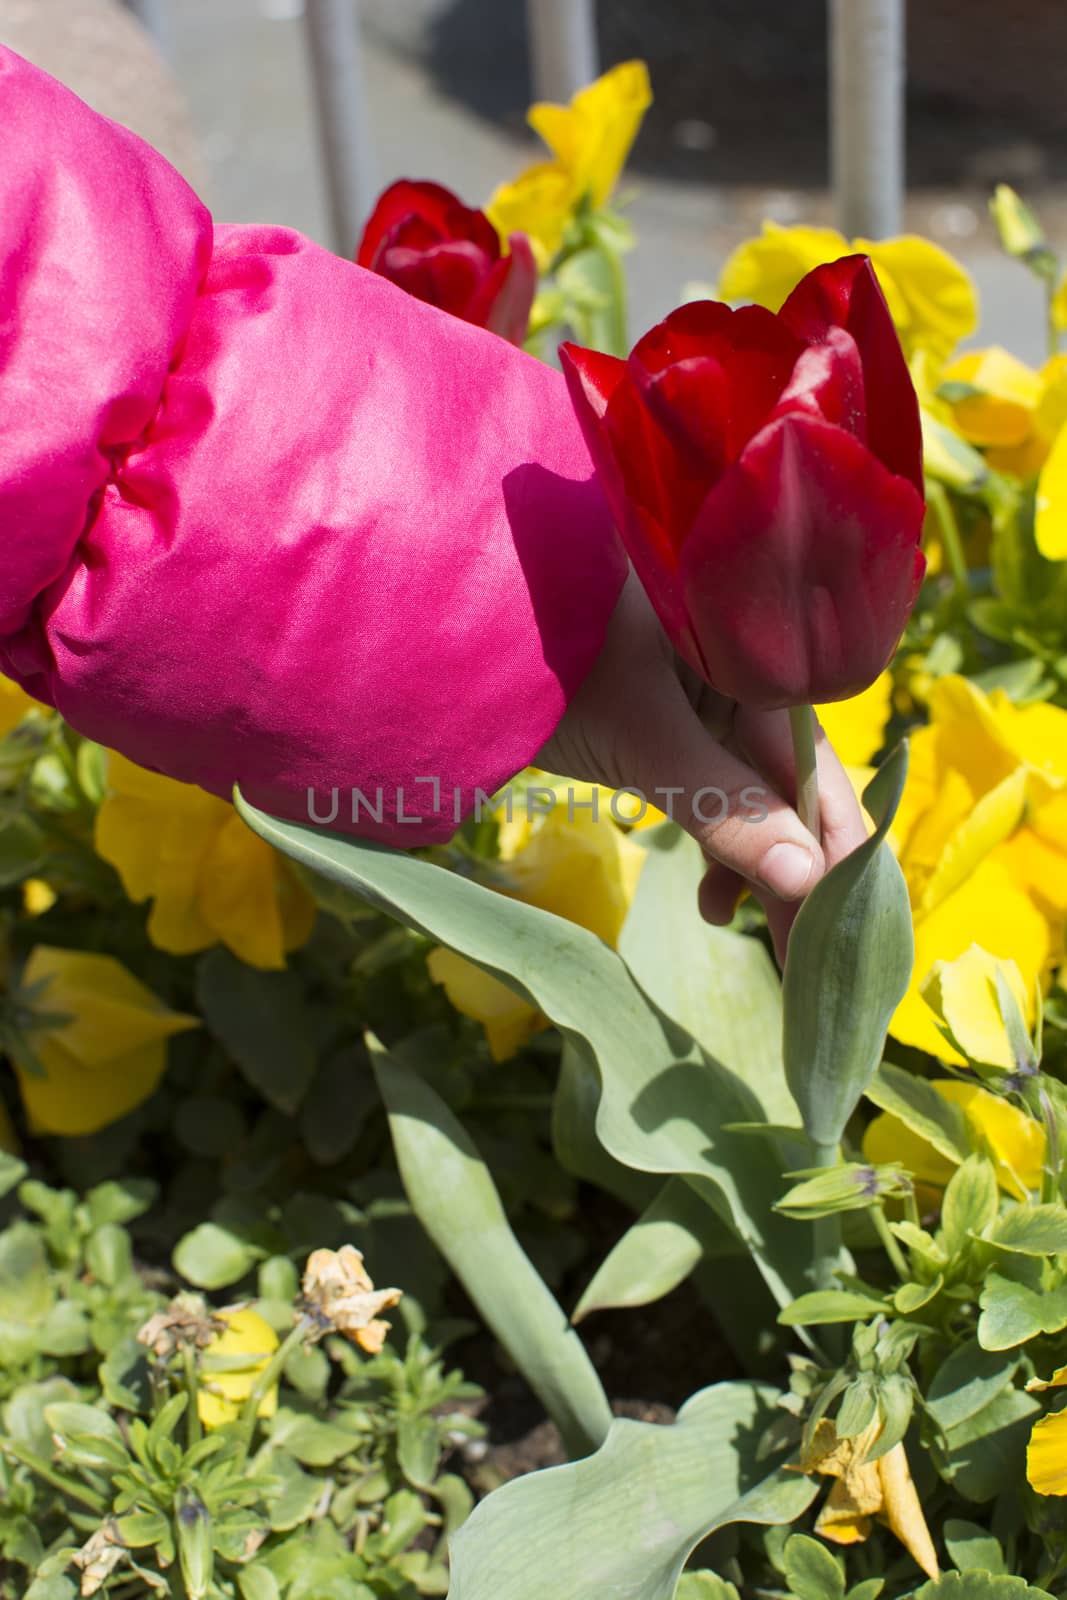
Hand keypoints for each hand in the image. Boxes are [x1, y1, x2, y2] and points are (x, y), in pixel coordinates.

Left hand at [537, 572, 868, 961]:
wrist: (471, 648)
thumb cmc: (559, 672)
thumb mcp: (646, 742)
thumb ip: (724, 809)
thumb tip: (805, 882)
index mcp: (756, 657)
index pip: (819, 763)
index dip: (836, 842)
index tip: (847, 917)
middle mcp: (747, 677)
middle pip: (794, 786)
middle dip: (795, 869)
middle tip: (800, 954)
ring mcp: (714, 704)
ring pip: (757, 798)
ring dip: (753, 864)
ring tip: (724, 919)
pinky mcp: (680, 730)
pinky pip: (719, 794)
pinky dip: (718, 843)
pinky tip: (711, 899)